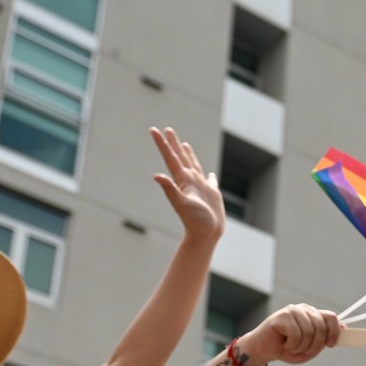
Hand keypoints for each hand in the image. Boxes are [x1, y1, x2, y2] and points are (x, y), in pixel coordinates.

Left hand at [149, 128, 223, 242]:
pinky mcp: (211, 194)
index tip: (153, 130)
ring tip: (185, 144)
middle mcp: (190, 181)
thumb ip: (170, 189)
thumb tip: (156, 176)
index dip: (162, 144)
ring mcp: (201, 187)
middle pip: (180, 157)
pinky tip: (208, 173)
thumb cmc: (195, 221)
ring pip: (194, 166)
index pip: (170, 157)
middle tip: (168, 129)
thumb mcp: (182, 204)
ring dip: (189, 154)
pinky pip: (210, 181)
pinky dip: (208, 176)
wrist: (207, 235)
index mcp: (182, 180)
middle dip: (174, 143)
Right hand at [242, 304, 341, 365]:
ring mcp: (292, 311)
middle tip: (304, 351)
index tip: (331, 345)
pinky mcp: (282, 316)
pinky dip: (292, 345)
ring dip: (301, 347)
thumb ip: (325, 339)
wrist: (262, 350)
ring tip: (292, 347)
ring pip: (309, 332)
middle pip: (321, 327)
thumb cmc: (286, 349)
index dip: (334, 332)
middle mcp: (304, 309)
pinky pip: (296, 334)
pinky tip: (284, 343)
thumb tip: (344, 328)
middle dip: (315, 345)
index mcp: (312, 315)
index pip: (331, 317)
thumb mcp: (310, 348)